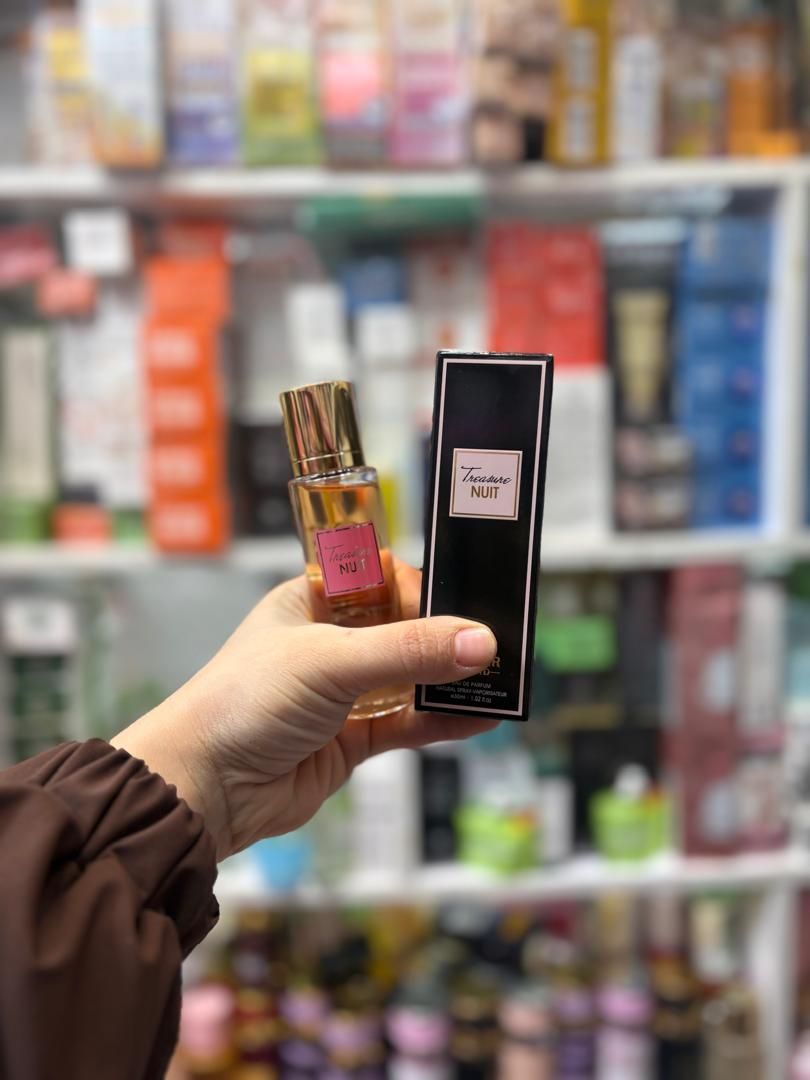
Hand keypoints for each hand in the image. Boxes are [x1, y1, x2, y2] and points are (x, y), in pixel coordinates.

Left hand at [112, 561, 497, 859]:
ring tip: (500, 680)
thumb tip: (478, 642)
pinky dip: (443, 720)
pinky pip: (409, 722)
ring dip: (451, 680)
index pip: (384, 577)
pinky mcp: (353, 738)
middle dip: (448, 635)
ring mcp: (344, 691)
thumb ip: (406, 650)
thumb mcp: (329, 661)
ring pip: (412, 677)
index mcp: (314, 600)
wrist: (202, 788)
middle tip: (496, 641)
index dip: (424, 587)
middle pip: (406, 627)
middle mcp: (332, 640)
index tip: (468, 600)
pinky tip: (478, 717)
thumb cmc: (243, 702)